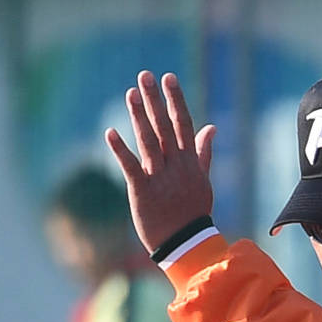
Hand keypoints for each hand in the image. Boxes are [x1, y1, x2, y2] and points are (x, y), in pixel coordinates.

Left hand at [105, 72, 218, 255]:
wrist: (185, 245)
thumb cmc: (192, 213)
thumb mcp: (203, 182)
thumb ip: (203, 153)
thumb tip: (211, 128)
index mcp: (190, 162)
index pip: (184, 124)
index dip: (175, 99)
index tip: (168, 78)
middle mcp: (176, 166)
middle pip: (164, 127)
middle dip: (155, 100)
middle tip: (144, 76)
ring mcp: (159, 179)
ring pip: (149, 142)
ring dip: (139, 116)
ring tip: (130, 94)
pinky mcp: (142, 192)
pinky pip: (131, 166)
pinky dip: (120, 149)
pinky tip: (110, 132)